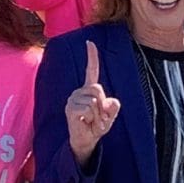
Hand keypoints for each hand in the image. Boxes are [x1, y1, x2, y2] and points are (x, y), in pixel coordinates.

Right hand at [66, 41, 120, 162]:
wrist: (86, 140)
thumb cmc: (97, 126)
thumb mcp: (110, 116)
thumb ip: (114, 107)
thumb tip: (110, 102)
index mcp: (89, 90)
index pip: (91, 70)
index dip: (92, 56)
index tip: (89, 42)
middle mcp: (79, 91)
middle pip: (98, 89)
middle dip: (102, 105)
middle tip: (98, 117)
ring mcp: (73, 99)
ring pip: (94, 101)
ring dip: (97, 115)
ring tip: (91, 121)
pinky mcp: (70, 109)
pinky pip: (88, 109)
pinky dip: (91, 118)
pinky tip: (85, 122)